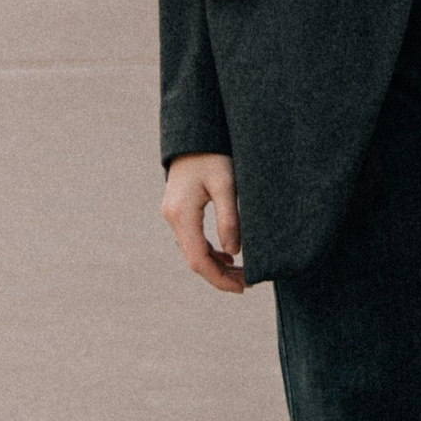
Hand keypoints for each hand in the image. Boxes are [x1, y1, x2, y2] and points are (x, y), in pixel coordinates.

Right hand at [163, 154, 245, 293]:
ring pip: (193, 251)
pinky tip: (228, 255)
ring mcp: (173, 214)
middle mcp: (172, 218)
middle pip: (194, 260)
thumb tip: (234, 252)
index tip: (244, 287)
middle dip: (220, 276)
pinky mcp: (178, 209)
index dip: (220, 279)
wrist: (194, 134)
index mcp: (182, 214)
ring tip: (242, 273)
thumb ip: (229, 219)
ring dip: (216, 265)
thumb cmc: (212, 156)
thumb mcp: (226, 185)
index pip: (199, 260)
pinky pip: (192, 239)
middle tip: (247, 284)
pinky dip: (209, 251)